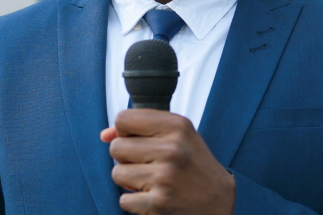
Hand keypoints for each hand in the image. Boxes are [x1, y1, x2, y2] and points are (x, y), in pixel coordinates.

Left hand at [100, 109, 234, 214]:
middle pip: (116, 147)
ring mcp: (165, 177)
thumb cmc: (194, 166)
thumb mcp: (177, 136)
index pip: (123, 118)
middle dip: (125, 158)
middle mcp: (172, 149)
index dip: (125, 131)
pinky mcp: (158, 203)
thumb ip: (140, 129)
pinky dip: (135, 201)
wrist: (218, 203)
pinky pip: (123, 199)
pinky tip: (154, 197)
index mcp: (177, 127)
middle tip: (147, 164)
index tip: (138, 140)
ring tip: (151, 181)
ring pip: (117, 174)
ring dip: (129, 181)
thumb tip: (104, 135)